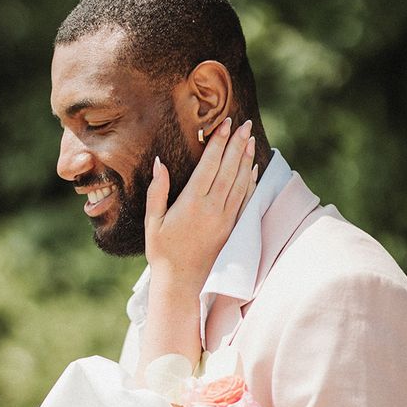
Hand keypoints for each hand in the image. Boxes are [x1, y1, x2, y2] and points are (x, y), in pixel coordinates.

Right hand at [144, 118, 255, 292]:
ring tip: (249, 138)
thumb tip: (159, 163)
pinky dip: (250, 181)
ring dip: (245, 158)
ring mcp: (226, 218)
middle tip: (243, 124)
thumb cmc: (162, 252)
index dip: (218, 143)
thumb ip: (157, 191)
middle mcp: (213, 208)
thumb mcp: (153, 221)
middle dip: (236, 144)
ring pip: (240, 181)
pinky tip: (252, 167)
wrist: (182, 283)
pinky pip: (245, 199)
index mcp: (192, 203)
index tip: (224, 124)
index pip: (209, 165)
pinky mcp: (232, 228)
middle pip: (229, 169)